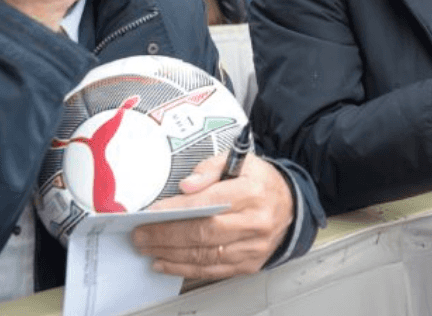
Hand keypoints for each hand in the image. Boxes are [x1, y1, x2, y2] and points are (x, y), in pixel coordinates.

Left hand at [132, 153, 293, 278]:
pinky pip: (213, 270)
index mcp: (253, 192)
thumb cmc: (261, 183)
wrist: (291, 205)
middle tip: (140, 235)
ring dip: (171, 254)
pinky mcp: (250, 263)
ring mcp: (254, 246)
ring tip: (148, 248)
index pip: (209, 203)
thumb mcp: (240, 161)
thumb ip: (210, 168)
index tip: (151, 213)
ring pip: (205, 255)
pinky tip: (167, 263)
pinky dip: (185, 268)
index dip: (176, 210)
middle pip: (204, 233)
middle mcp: (256, 222)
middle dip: (166, 235)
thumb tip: (186, 186)